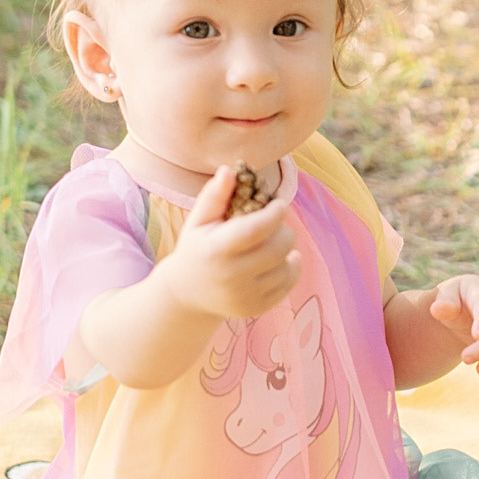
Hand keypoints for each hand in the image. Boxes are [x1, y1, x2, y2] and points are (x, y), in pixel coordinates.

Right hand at [166, 164, 300, 322]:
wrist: (188, 294)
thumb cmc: (197, 248)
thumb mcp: (198, 221)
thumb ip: (214, 195)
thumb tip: (229, 170)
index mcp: (216, 250)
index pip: (257, 229)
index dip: (275, 213)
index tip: (279, 204)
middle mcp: (231, 276)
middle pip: (279, 247)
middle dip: (284, 230)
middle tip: (276, 224)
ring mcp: (245, 296)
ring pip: (286, 265)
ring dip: (286, 249)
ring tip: (274, 242)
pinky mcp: (256, 308)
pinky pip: (289, 284)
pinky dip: (290, 268)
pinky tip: (281, 260)